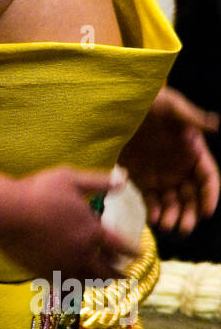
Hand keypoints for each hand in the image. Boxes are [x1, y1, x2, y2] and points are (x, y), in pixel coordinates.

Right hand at [0, 167, 138, 280]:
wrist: (6, 214)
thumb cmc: (38, 192)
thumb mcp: (71, 179)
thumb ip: (98, 181)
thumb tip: (124, 179)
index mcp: (92, 232)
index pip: (120, 246)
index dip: (132, 251)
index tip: (140, 254)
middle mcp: (81, 254)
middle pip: (105, 271)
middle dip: (118, 275)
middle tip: (125, 277)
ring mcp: (61, 266)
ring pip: (85, 281)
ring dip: (97, 283)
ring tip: (100, 283)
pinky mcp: (43, 273)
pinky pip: (62, 285)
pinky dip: (71, 287)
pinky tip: (71, 286)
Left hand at [120, 87, 218, 233]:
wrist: (118, 104)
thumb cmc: (149, 101)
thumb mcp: (172, 106)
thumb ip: (194, 118)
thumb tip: (217, 124)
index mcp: (194, 150)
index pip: (208, 178)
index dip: (210, 195)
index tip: (207, 211)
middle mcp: (180, 166)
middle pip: (192, 196)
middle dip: (190, 213)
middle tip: (184, 227)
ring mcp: (161, 174)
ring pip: (172, 202)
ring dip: (173, 216)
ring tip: (167, 226)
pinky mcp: (140, 179)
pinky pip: (151, 200)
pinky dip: (154, 212)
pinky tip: (154, 220)